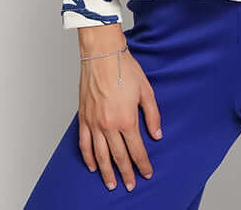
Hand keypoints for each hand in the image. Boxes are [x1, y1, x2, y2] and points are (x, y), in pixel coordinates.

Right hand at [77, 32, 162, 191]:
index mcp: (127, 119)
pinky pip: (84, 144)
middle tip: (130, 185)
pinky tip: (92, 166)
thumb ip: (152, 115)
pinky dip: (88, 157)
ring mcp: (94, 123)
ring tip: (111, 183)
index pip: (137, 149)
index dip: (143, 164)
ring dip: (106, 172)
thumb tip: (156, 134)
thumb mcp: (146, 91)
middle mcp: (109, 126)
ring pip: (100, 155)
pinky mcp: (83, 118)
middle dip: (126, 173)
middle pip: (118, 157)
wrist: (102, 55)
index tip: (147, 173)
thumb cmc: (124, 69)